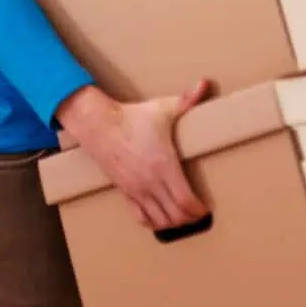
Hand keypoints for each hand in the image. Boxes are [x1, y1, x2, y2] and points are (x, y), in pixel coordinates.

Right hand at [56, 80, 210, 230]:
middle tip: (197, 212)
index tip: (205, 208)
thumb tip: (205, 83)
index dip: (199, 210)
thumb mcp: (163, 108)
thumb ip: (187, 99)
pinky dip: (153, 222)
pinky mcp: (125, 192)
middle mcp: (151, 183)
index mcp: (164, 166)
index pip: (186, 203)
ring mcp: (137, 190)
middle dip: (189, 218)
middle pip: (176, 217)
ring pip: (159, 221)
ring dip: (172, 223)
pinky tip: (159, 216)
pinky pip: (141, 218)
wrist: (99, 125)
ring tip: (181, 215)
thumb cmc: (133, 118)